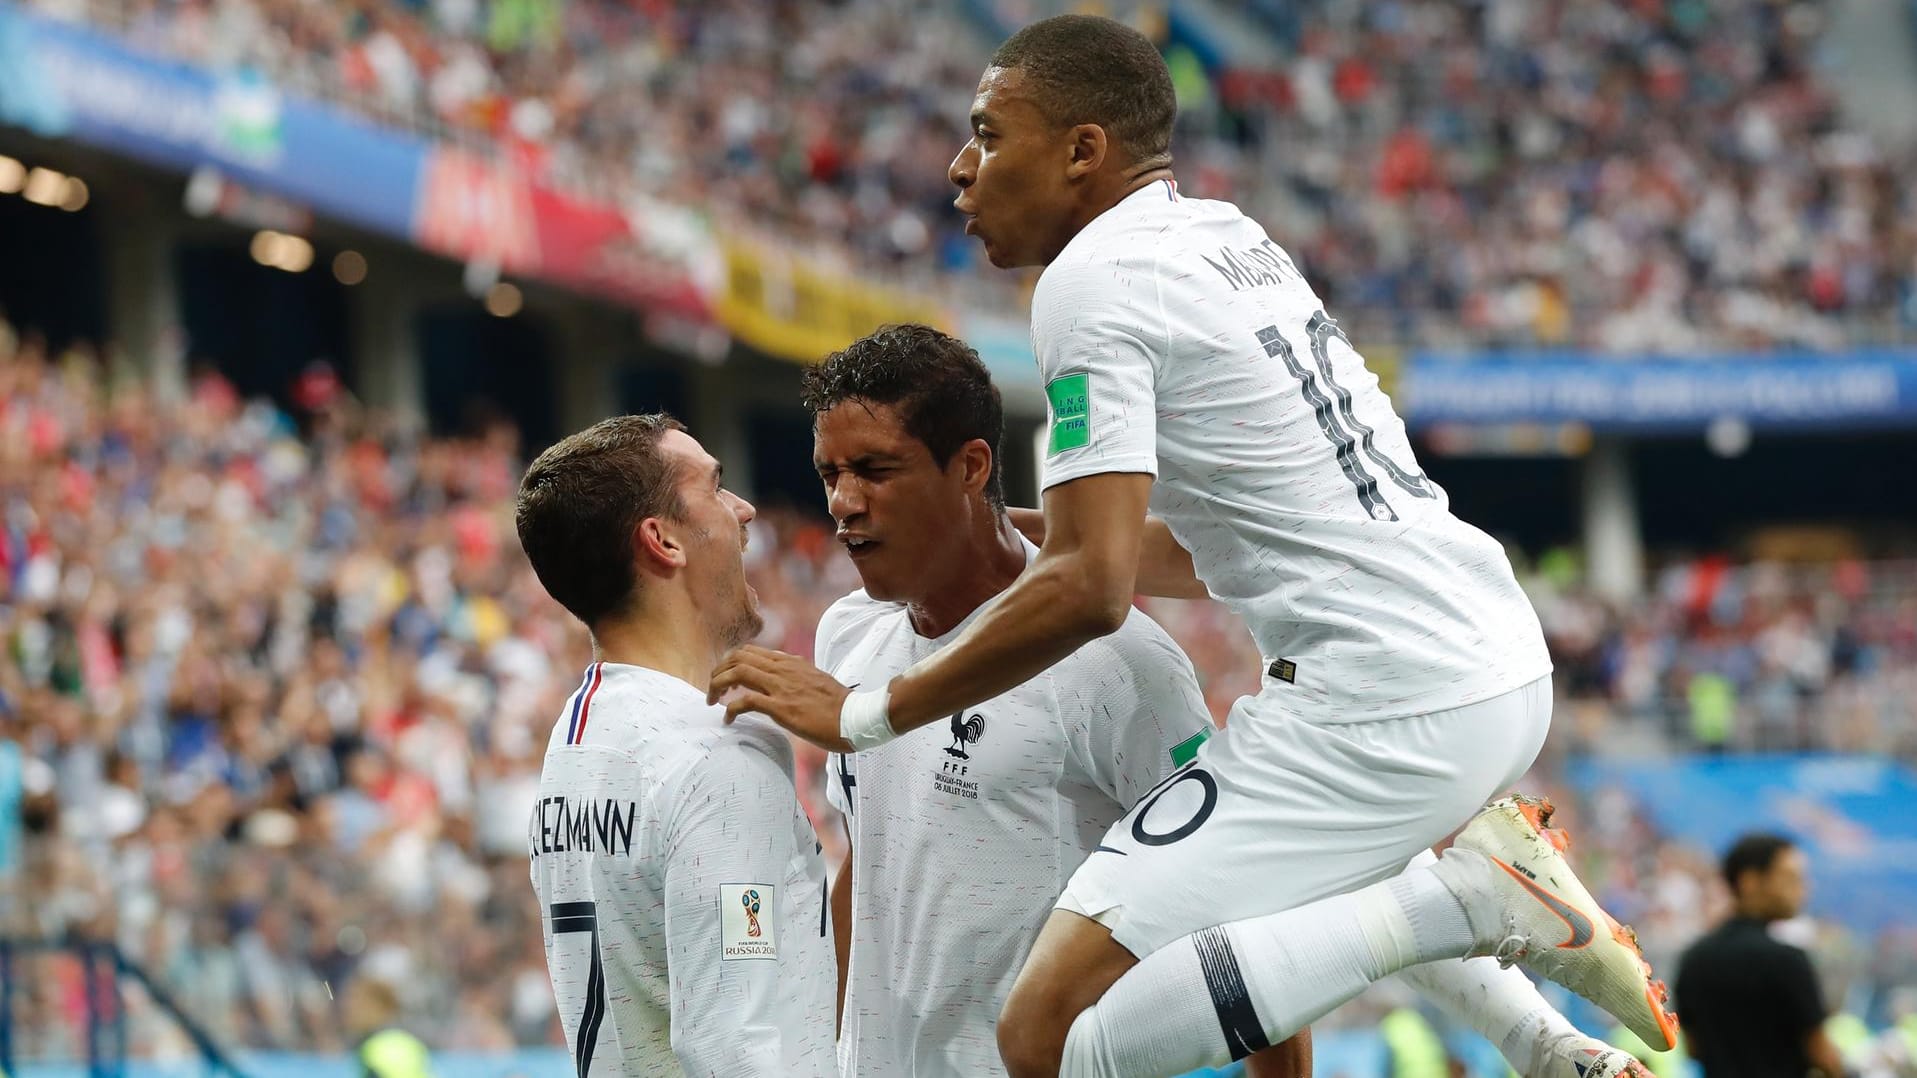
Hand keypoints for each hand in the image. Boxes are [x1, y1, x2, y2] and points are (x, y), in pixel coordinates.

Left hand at [708, 645, 854, 751]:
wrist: (856, 717)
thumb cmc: (839, 705)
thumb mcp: (816, 680)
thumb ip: (798, 675)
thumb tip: (787, 674)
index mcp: (791, 663)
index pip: (751, 651)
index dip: (731, 661)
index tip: (726, 677)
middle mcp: (783, 669)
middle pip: (738, 657)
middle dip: (718, 671)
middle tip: (713, 689)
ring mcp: (782, 687)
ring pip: (737, 672)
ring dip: (718, 685)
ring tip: (713, 700)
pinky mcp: (782, 708)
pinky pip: (746, 701)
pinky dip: (731, 709)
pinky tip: (728, 719)